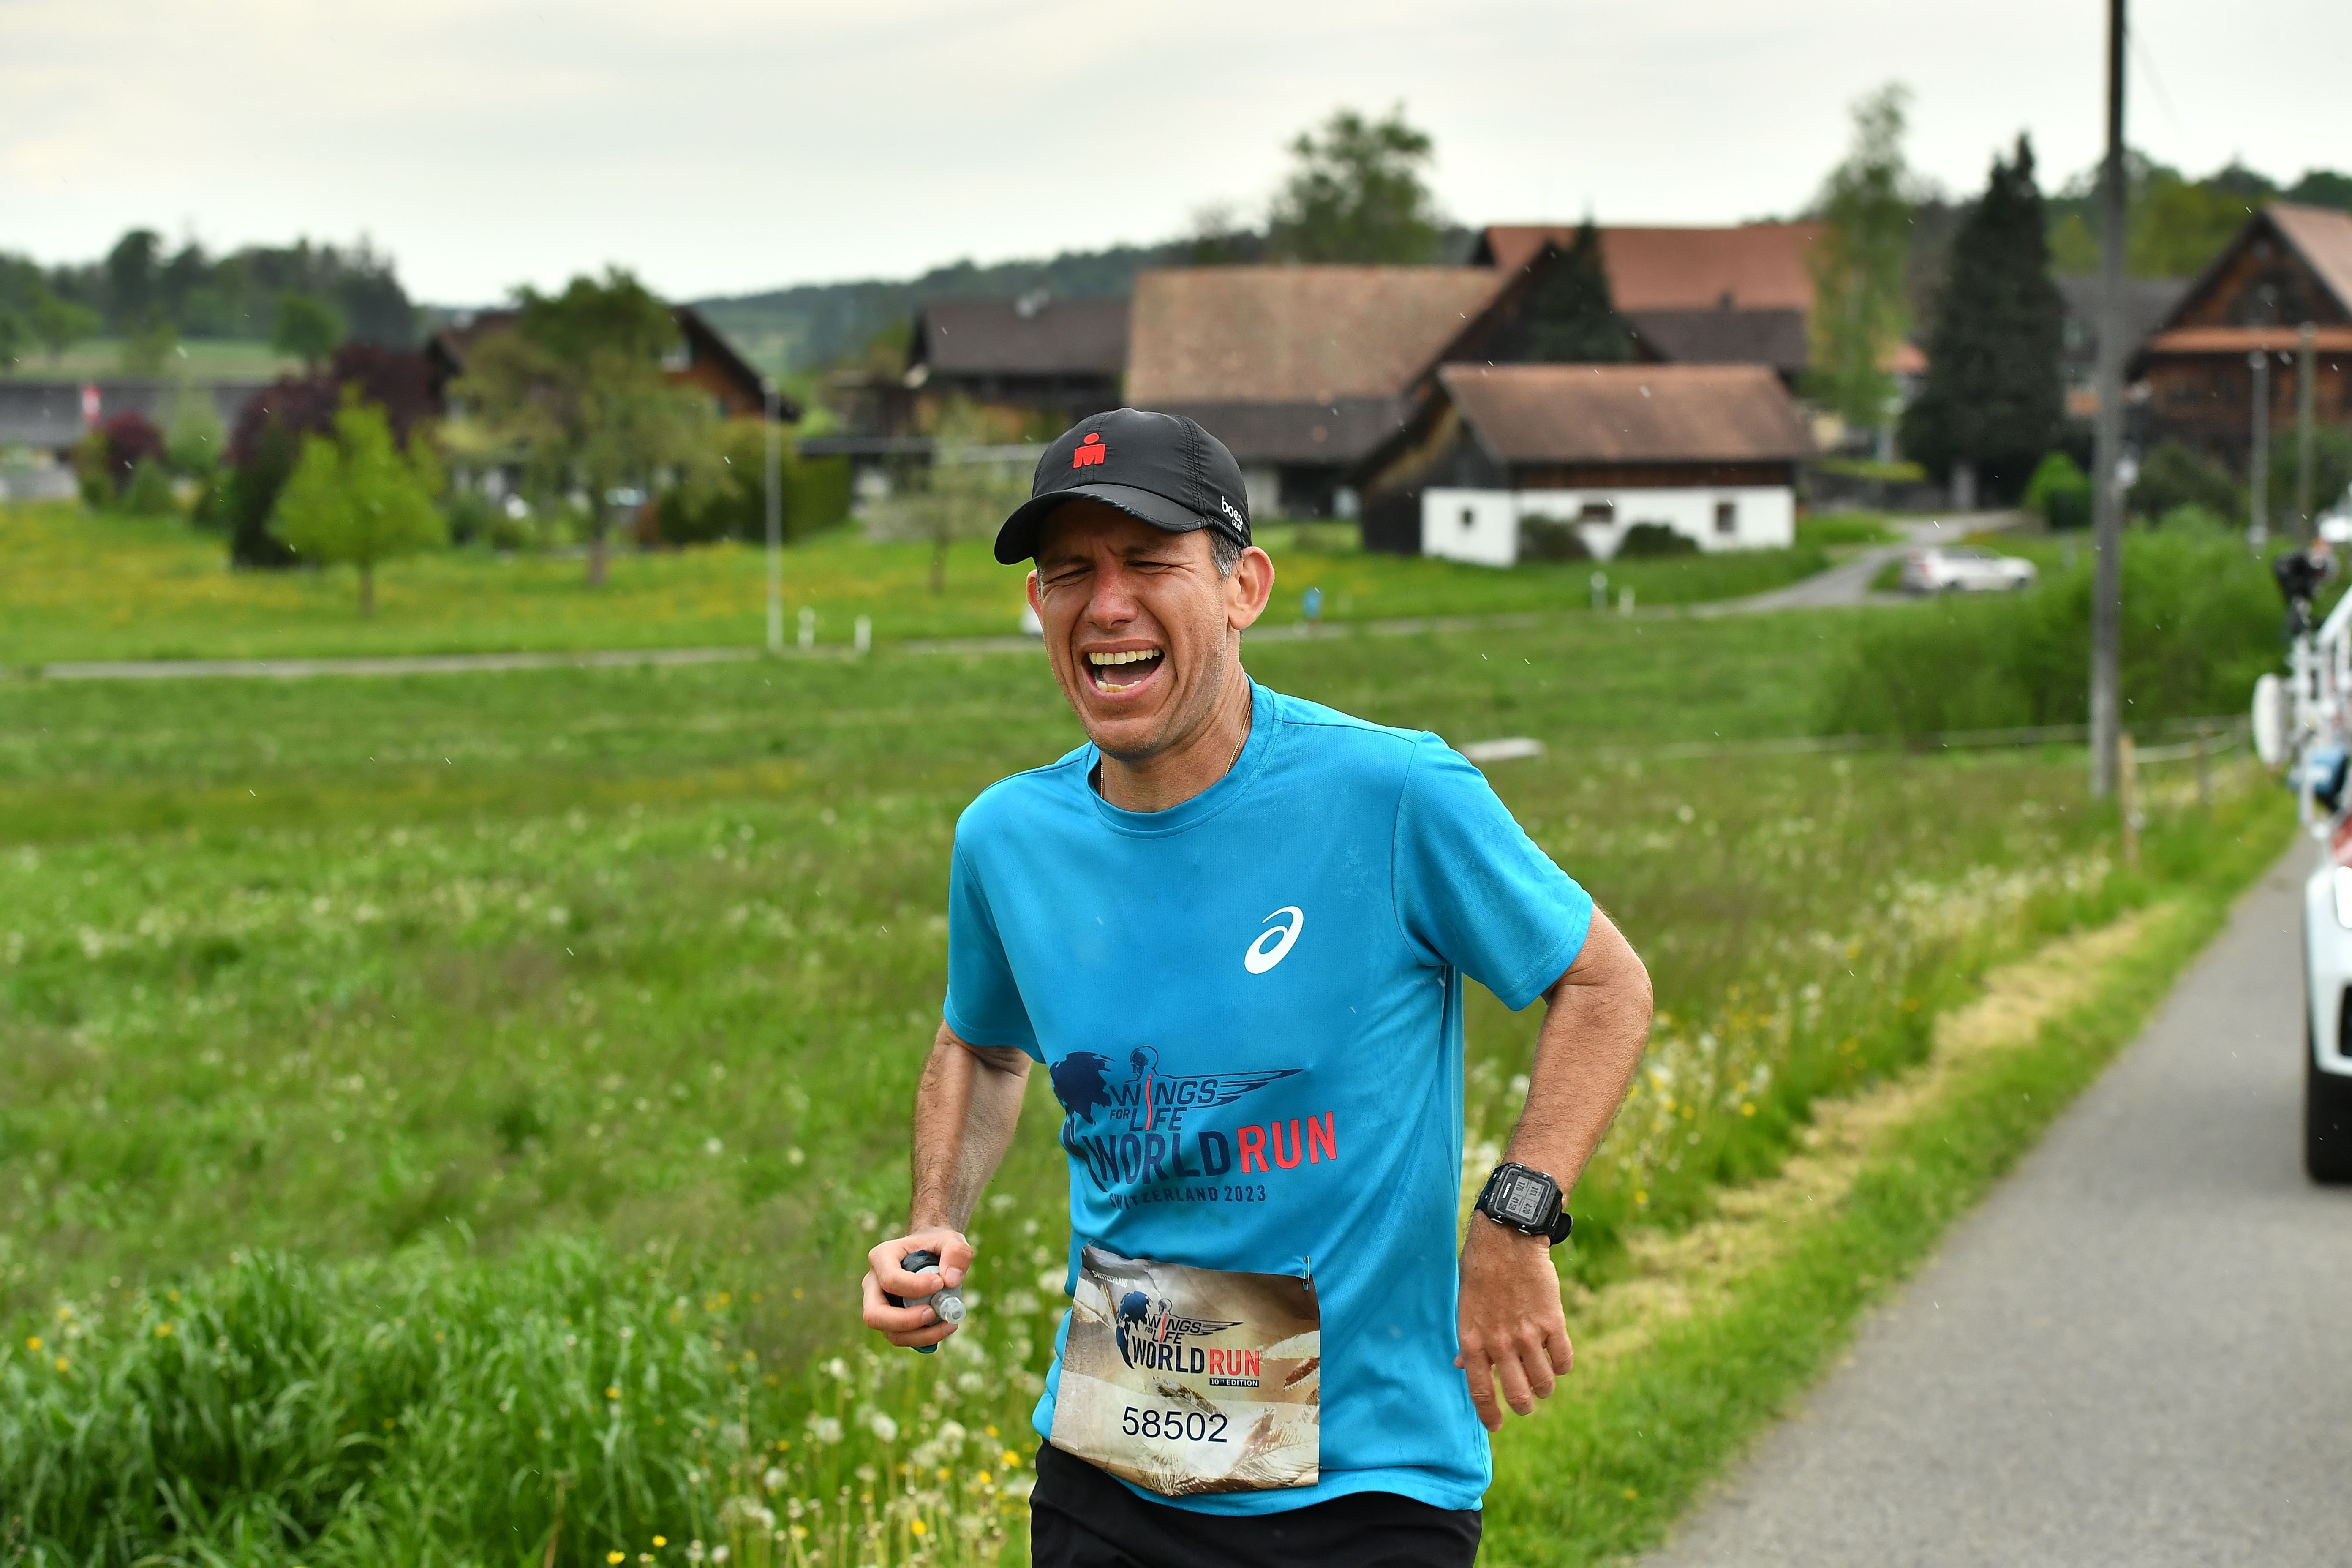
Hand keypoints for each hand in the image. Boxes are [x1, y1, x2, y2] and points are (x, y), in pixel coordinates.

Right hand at [861, 1228, 972, 1349]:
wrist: (932, 1252)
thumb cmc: (938, 1245)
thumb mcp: (952, 1241)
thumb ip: (956, 1254)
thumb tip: (951, 1281)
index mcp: (882, 1257)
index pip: (890, 1279)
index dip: (915, 1286)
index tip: (941, 1283)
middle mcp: (873, 1283)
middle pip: (874, 1314)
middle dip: (905, 1320)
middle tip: (933, 1313)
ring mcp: (879, 1305)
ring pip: (889, 1332)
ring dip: (920, 1335)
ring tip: (949, 1324)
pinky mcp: (891, 1321)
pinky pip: (902, 1338)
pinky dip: (924, 1338)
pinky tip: (945, 1327)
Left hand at [1455, 1218, 1572, 1431]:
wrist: (1507, 1240)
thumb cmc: (1480, 1272)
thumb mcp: (1464, 1307)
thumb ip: (1467, 1340)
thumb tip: (1462, 1366)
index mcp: (1473, 1341)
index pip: (1480, 1392)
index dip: (1490, 1415)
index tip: (1497, 1426)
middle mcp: (1499, 1343)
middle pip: (1518, 1396)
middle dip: (1524, 1406)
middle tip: (1526, 1402)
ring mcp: (1528, 1335)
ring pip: (1544, 1384)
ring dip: (1544, 1387)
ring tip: (1542, 1378)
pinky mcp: (1553, 1323)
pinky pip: (1564, 1362)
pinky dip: (1562, 1365)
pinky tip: (1556, 1357)